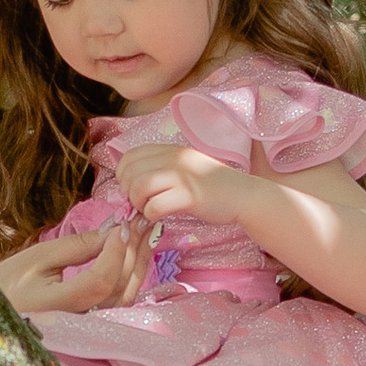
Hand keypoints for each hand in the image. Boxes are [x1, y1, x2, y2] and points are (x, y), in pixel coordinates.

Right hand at [0, 221, 150, 316]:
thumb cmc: (8, 285)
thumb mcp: (37, 258)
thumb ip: (77, 247)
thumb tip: (112, 232)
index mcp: (57, 306)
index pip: (100, 281)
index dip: (115, 252)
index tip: (121, 225)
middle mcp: (77, 323)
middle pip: (118, 288)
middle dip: (133, 252)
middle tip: (141, 221)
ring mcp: (87, 329)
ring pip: (125, 297)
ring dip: (138, 264)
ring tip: (143, 234)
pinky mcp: (93, 326)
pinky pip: (120, 302)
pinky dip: (131, 277)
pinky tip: (135, 255)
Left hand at [118, 143, 255, 230]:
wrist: (242, 195)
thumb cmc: (211, 185)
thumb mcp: (184, 167)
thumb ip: (160, 169)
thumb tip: (130, 182)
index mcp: (170, 150)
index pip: (129, 157)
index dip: (123, 175)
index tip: (132, 188)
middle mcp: (174, 158)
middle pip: (130, 173)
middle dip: (128, 192)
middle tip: (140, 203)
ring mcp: (182, 176)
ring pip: (139, 188)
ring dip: (138, 203)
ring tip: (148, 209)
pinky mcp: (189, 196)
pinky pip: (155, 206)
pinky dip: (151, 215)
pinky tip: (160, 216)